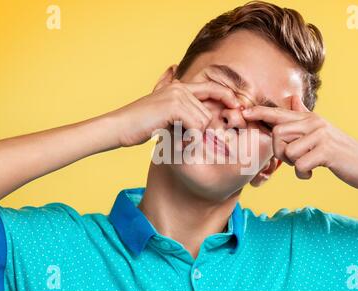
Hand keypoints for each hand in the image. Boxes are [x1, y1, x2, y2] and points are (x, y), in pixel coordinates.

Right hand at [111, 78, 240, 146]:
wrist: (119, 127)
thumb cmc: (139, 123)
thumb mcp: (159, 109)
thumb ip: (173, 99)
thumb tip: (180, 81)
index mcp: (179, 87)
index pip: (212, 88)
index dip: (227, 96)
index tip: (238, 107)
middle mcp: (180, 88)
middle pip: (208, 112)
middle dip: (203, 130)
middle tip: (188, 141)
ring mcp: (177, 96)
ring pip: (203, 121)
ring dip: (194, 137)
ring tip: (178, 141)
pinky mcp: (174, 106)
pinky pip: (196, 126)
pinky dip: (190, 138)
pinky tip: (179, 142)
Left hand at [242, 96, 357, 189]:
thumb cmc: (339, 151)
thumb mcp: (321, 131)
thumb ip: (304, 117)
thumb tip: (293, 99)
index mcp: (309, 119)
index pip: (279, 113)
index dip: (260, 113)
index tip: (243, 113)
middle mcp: (313, 123)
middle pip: (277, 133)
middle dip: (278, 152)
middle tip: (292, 160)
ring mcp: (320, 135)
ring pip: (287, 151)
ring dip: (292, 165)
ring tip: (306, 166)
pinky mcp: (326, 151)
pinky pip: (299, 165)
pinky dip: (302, 174)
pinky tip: (312, 174)